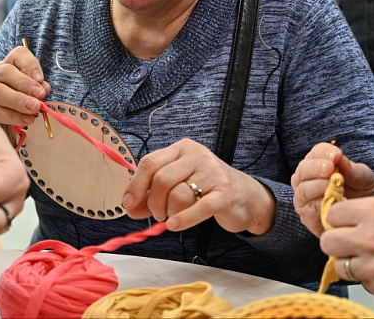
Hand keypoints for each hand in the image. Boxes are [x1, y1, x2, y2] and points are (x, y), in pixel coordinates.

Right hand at [0, 46, 50, 127]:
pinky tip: (23, 120)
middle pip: (5, 72)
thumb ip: (36, 89)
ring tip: (33, 111)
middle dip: (24, 84)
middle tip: (39, 97)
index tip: (41, 79)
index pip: (18, 55)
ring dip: (17, 101)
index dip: (30, 65)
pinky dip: (10, 116)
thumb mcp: (29, 94)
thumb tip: (44, 89)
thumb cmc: (18, 106)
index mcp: (7, 64)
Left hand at [122, 138, 275, 233]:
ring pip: (177, 195)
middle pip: (161, 180)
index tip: (128, 204)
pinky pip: (199, 207)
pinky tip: (175, 225)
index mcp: (182, 149)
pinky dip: (184, 219)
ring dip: (170, 213)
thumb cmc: (206, 188)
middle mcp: (197, 156)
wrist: (245, 196)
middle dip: (154, 203)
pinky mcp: (224, 193)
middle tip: (159, 214)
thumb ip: (152, 194)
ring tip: (174, 216)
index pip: (150, 162)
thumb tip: (129, 207)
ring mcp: (212, 173)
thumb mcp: (177, 184)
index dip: (135, 185)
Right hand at [291, 142, 373, 236]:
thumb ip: (351, 169)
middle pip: (302, 169)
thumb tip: (339, 158)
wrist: (367, 220)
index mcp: (319, 165)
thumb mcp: (363, 179)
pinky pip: (306, 207)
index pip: (315, 153)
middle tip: (330, 167)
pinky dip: (316, 202)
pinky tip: (330, 199)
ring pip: (302, 188)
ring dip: (316, 184)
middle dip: (315, 167)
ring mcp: (305, 198)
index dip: (323, 152)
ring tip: (331, 185)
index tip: (337, 154)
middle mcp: (307, 180)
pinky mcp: (307, 216)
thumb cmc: (363, 194)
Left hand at [321, 194, 373, 300]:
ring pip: (340, 266)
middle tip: (350, 240)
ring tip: (369, 257)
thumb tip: (352, 214)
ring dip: (351, 261)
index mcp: (370, 212)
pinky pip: (363, 283)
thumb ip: (370, 210)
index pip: (332, 215)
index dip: (339, 218)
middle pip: (327, 242)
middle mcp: (367, 239)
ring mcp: (373, 266)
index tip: (345, 221)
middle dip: (337, 240)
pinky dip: (370, 278)